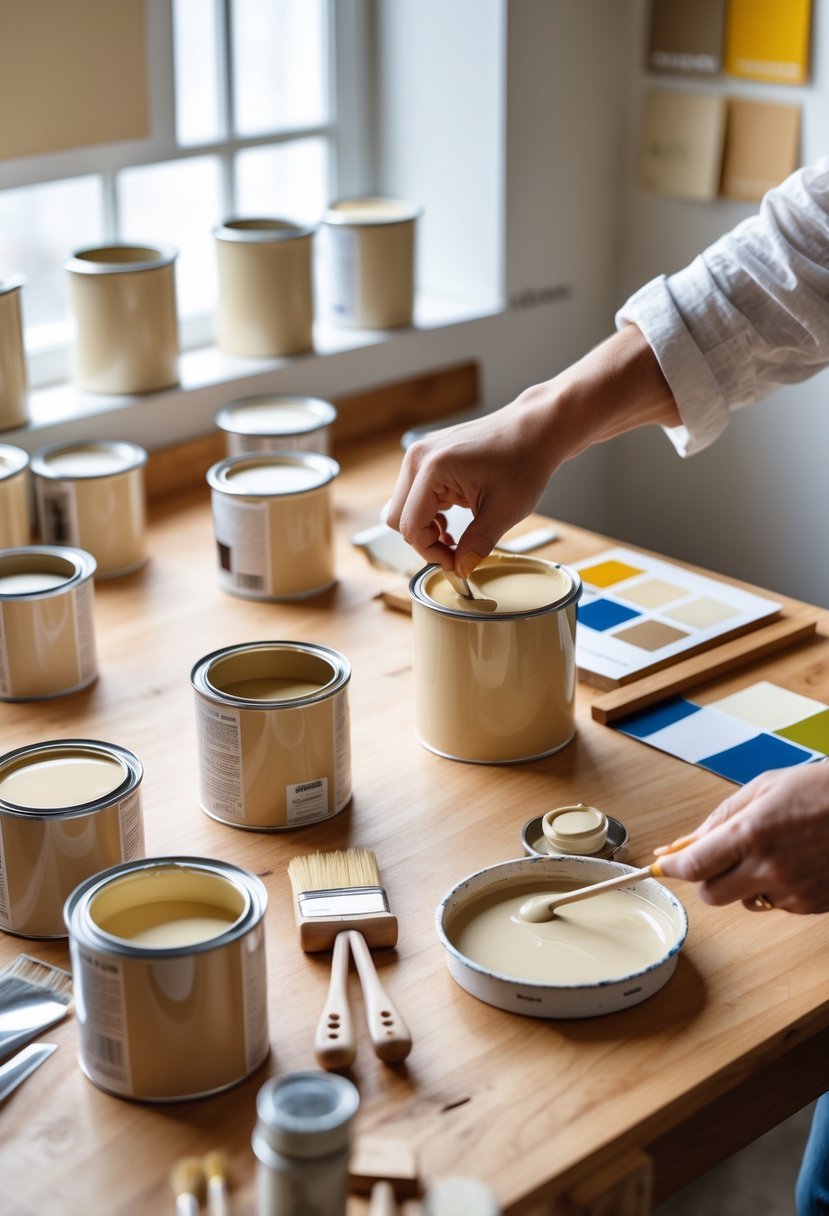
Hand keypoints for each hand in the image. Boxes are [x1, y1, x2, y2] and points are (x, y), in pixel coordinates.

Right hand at [385, 325, 678, 572]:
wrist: (535, 429)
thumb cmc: (525, 460)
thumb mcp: (505, 511)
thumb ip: (477, 544)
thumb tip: (460, 570)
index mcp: (433, 469)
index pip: (411, 527)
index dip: (431, 553)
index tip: (457, 564)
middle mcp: (418, 458)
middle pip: (398, 518)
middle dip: (424, 542)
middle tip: (456, 553)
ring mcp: (420, 454)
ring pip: (403, 507)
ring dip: (425, 528)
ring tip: (457, 537)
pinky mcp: (427, 457)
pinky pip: (413, 494)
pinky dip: (428, 513)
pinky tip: (452, 520)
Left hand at [655, 764, 828, 913]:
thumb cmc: (820, 790)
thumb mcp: (762, 789)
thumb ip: (718, 820)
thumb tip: (678, 845)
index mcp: (752, 833)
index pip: (693, 866)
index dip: (671, 868)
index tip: (663, 865)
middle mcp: (770, 868)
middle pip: (711, 895)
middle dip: (706, 878)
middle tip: (718, 856)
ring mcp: (793, 891)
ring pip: (743, 901)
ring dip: (742, 883)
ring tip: (771, 850)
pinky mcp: (812, 906)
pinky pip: (775, 905)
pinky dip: (773, 888)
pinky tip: (794, 862)